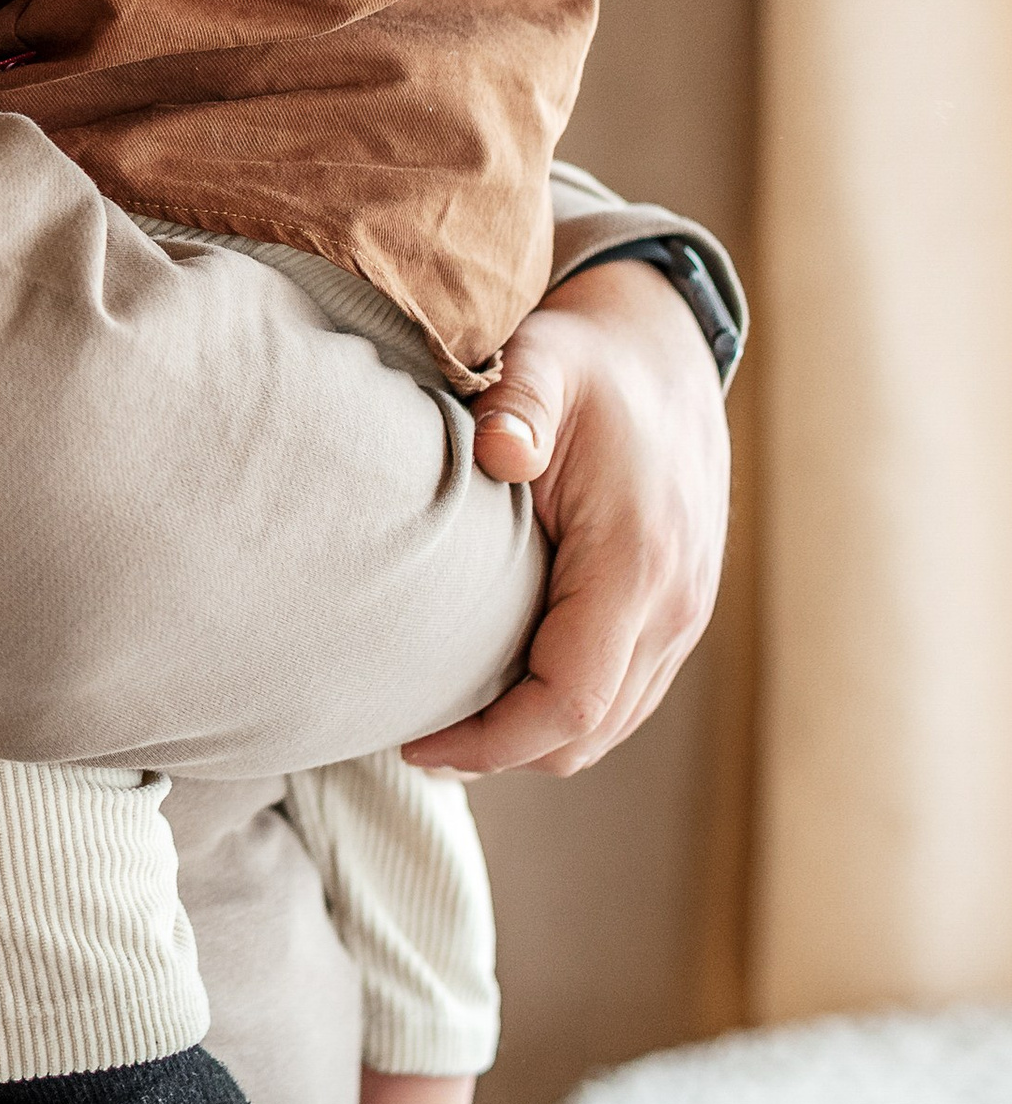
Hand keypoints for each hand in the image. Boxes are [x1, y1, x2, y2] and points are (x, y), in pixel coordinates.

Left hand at [406, 257, 730, 778]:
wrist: (665, 350)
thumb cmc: (590, 361)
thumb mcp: (544, 363)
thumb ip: (517, 404)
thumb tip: (499, 452)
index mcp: (637, 563)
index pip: (569, 702)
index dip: (492, 740)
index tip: (419, 743)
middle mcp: (674, 604)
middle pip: (588, 734)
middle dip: (502, 752)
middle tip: (418, 741)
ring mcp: (685, 613)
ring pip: (611, 723)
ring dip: (534, 737)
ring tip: (449, 723)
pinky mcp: (679, 610)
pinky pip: (625, 693)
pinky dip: (566, 710)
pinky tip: (503, 688)